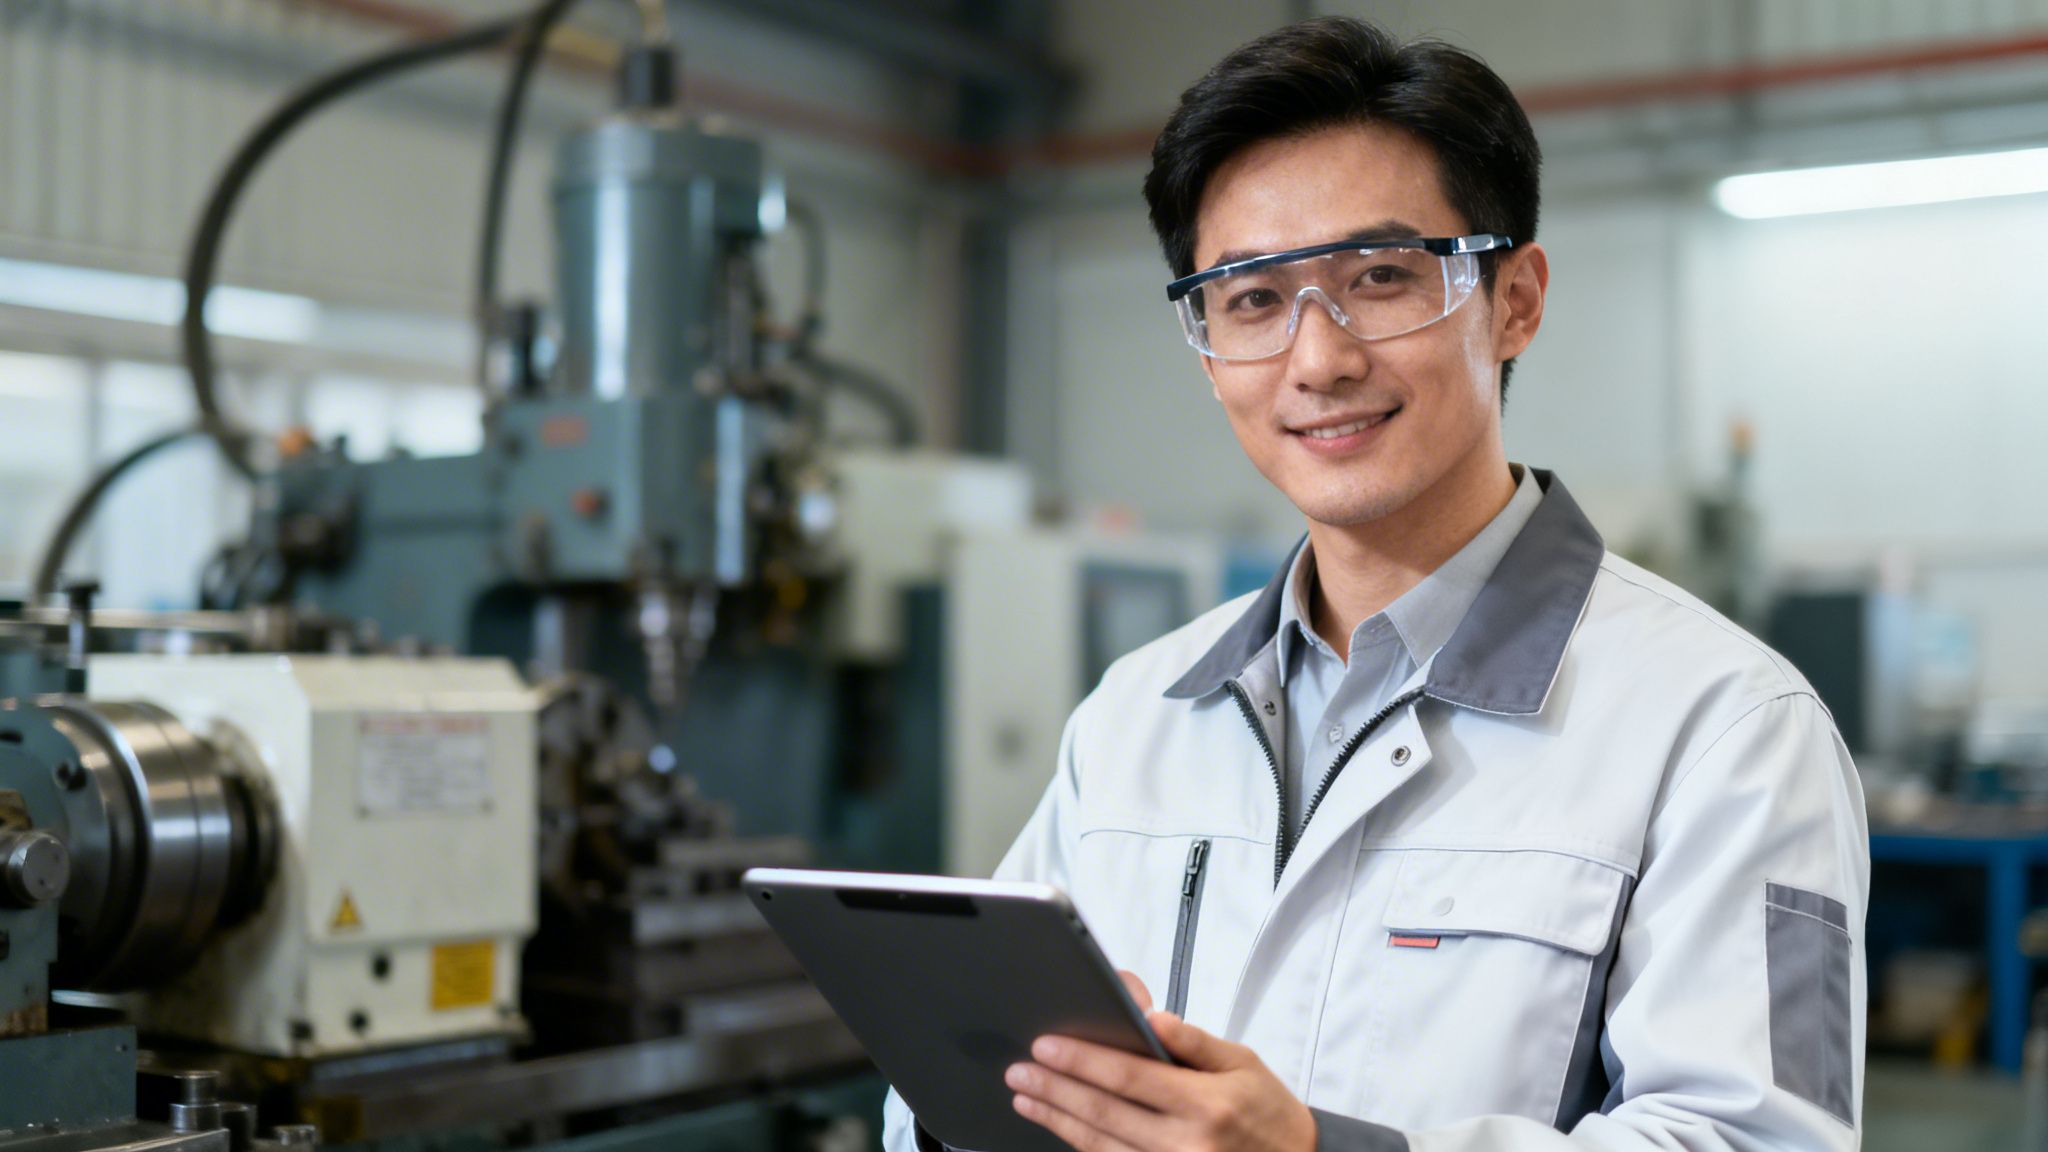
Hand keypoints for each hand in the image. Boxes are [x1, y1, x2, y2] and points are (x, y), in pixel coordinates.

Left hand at [1005, 978, 1315, 1151]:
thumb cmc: (1268, 1113)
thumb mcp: (1243, 1064)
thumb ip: (1195, 1042)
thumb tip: (1155, 1019)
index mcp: (1205, 1103)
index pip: (1128, 1077)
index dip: (1081, 1060)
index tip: (1046, 1044)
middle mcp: (1185, 1143)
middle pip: (1103, 1112)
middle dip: (1055, 1088)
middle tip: (1020, 1070)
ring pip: (1099, 1144)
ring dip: (1057, 1119)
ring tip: (1027, 1096)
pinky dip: (1083, 1146)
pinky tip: (1060, 1128)